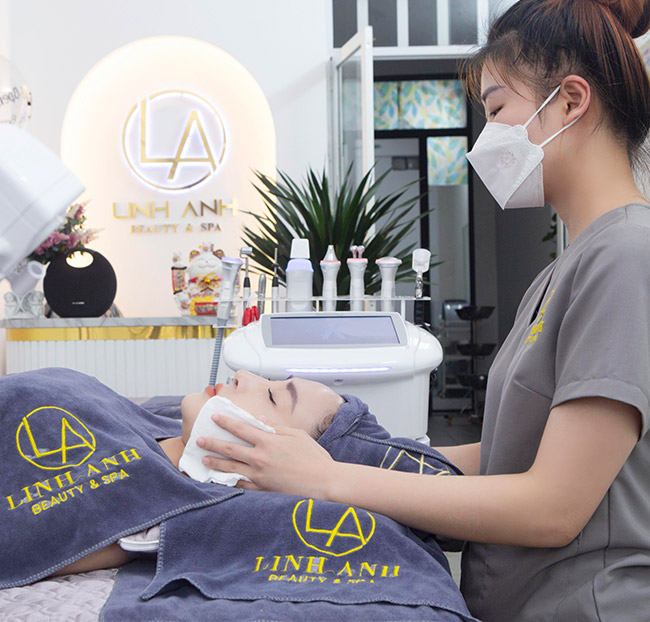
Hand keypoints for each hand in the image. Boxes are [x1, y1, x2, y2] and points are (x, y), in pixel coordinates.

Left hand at [197, 415, 335, 497]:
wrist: (323, 482)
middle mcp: (260, 458)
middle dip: (213, 443)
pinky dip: (229, 481)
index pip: (241, 429)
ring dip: (216, 462)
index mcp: (269, 441)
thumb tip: (260, 420)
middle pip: (230, 448)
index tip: (215, 418)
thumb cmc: (314, 457)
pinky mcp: (263, 489)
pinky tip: (220, 479)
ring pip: (231, 468)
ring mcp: (260, 475)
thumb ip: (276, 427)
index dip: (226, 422)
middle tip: (199, 440)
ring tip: (205, 459)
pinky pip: (241, 485)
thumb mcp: (297, 435)